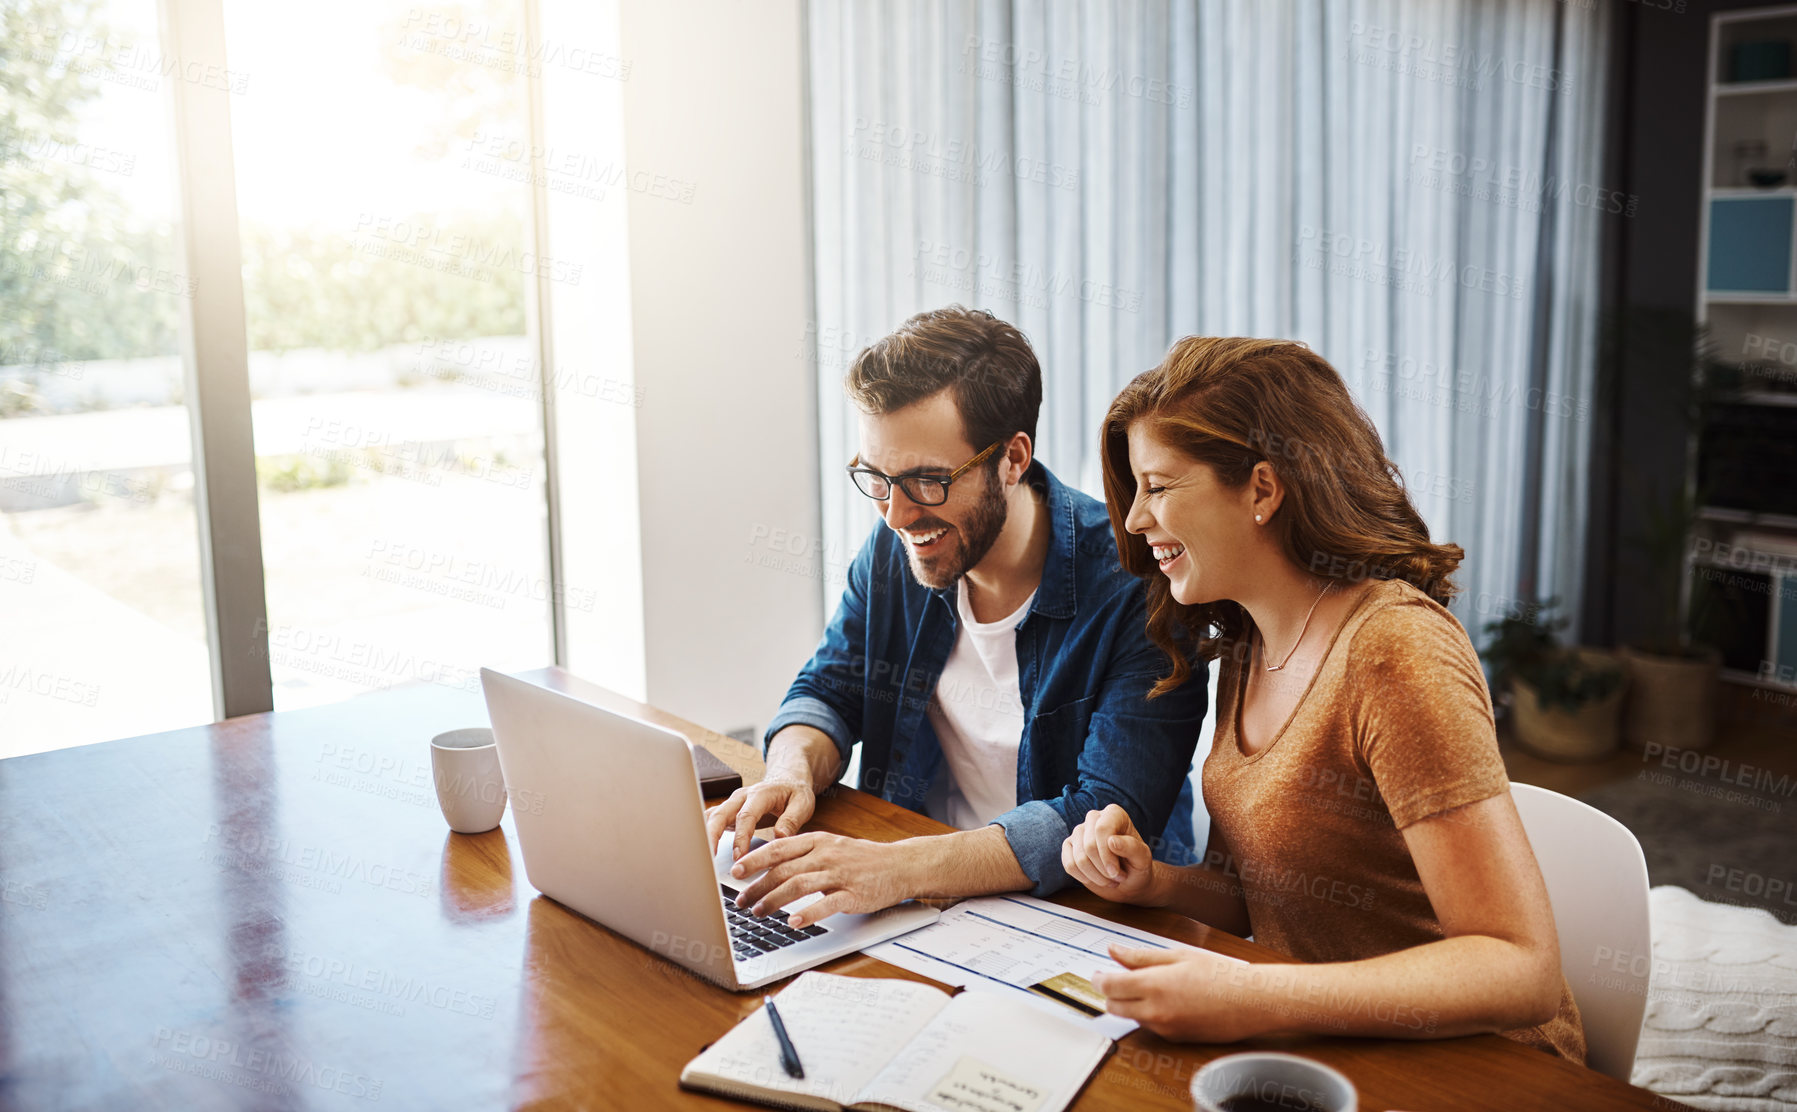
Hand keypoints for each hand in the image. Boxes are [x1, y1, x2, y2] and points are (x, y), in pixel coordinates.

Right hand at [704, 774, 816, 861]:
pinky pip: (712, 820)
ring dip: (705, 836)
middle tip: (711, 858)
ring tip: (703, 857)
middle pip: (721, 814)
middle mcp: (742, 796)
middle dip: (712, 836)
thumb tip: (780, 837)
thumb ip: (792, 820)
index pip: (746, 815)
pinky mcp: (729, 811)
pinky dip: (705, 833)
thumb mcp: (802, 803)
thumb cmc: (795, 793)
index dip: (740, 836)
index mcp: (760, 794)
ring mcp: (733, 803)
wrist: (787, 781)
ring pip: (712, 817)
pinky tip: (703, 849)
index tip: (739, 856)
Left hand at [729, 833, 912, 928]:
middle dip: (757, 886)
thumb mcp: (831, 846)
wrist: (900, 865)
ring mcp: (839, 874)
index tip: (735, 871)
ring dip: (774, 900)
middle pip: (784, 869)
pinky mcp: (853, 894)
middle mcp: (826, 855)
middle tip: (741, 901)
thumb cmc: (863, 859)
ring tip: (758, 913)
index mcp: (818, 841)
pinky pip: (826, 904)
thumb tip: (771, 861)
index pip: (779, 848)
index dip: (754, 859)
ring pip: (799, 885)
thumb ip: (804, 852)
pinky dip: (807, 913)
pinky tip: (793, 922)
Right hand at [1061, 804, 1158, 905]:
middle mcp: (1094, 818)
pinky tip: (1096, 879)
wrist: (1129, 881)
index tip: (1116, 872)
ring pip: (1079, 858)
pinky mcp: (1069, 846)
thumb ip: (1132, 848)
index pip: (1102, 829)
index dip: (1107, 854)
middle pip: (1089, 845)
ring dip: (1096, 876)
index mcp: (1114, 814)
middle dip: (1103, 868)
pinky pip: (1069, 865)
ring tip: (1110, 880)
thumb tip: (1112, 841)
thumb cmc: (1137, 866)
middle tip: (1118, 877)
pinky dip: (1084, 878)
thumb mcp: (1143, 859)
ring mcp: (1079, 832)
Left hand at [1091, 945, 1265, 1042]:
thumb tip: (1113, 951)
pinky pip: (1151, 1026)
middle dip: (1111, 992)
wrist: (1251, 1001)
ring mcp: (1165, 1028)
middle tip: (1118, 977)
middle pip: (1113, 1006)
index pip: (1108, 986)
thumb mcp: (1178, 955)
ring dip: (1131, 1003)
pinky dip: (1149, 1014)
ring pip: (1131, 1017)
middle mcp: (1155, 1011)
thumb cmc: (1219, 973)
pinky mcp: (1175, 1039)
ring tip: (1150, 985)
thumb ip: (1140, 956)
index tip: (1098, 972)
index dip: (1098, 978)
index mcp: (1153, 985)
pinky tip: (1167, 999)